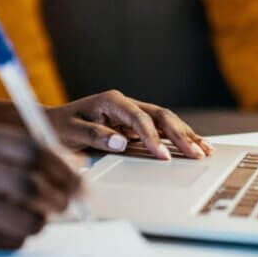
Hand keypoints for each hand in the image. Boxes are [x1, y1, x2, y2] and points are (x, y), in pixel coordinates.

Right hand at [0, 125, 81, 248]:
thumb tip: (78, 166)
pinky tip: (13, 227)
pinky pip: (9, 241)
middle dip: (58, 198)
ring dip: (42, 221)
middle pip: (31, 186)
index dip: (64, 170)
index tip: (79, 183)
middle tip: (64, 204)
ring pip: (26, 219)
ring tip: (37, 216)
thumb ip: (29, 151)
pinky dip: (21, 236)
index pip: (35, 152)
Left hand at [46, 90, 212, 160]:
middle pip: (160, 116)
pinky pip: (162, 130)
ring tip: (205, 150)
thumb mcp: (71, 131)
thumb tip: (122, 143)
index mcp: (112, 101)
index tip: (162, 156)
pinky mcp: (136, 126)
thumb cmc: (59, 126)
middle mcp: (126, 104)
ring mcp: (133, 114)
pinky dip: (179, 138)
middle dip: (180, 135)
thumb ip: (95, 136)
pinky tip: (196, 145)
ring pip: (166, 121)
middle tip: (195, 154)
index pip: (139, 117)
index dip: (152, 137)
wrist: (52, 124)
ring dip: (186, 135)